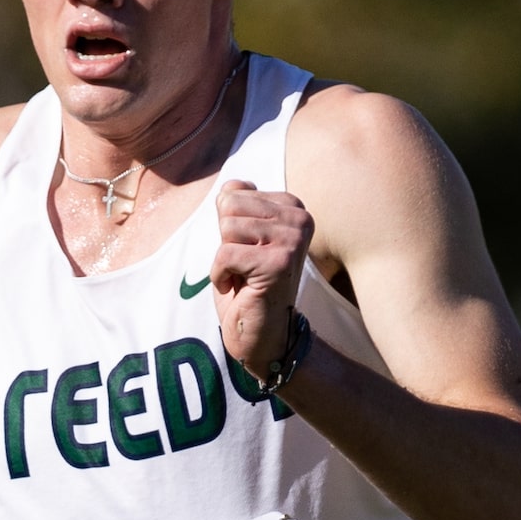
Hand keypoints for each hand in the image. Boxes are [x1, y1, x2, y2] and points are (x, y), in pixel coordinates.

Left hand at [211, 179, 312, 375]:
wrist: (263, 334)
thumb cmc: (248, 285)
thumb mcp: (239, 236)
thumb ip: (237, 205)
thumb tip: (232, 186)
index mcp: (293, 207)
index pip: (235, 192)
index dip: (228, 225)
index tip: (247, 250)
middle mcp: (300, 219)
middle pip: (229, 206)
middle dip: (225, 239)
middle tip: (244, 264)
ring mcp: (292, 240)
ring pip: (227, 228)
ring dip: (224, 258)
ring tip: (243, 276)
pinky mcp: (278, 263)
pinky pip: (225, 254)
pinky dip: (220, 275)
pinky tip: (238, 288)